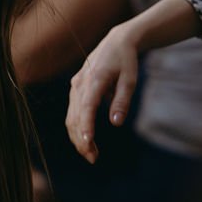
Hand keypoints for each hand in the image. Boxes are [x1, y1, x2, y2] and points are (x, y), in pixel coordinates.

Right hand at [66, 26, 138, 162]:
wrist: (117, 41)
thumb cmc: (126, 61)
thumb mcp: (130, 80)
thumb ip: (122, 102)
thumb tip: (115, 124)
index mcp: (94, 80)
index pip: (86, 108)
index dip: (85, 127)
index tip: (87, 144)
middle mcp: (80, 84)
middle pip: (74, 117)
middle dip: (81, 140)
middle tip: (93, 159)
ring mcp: (75, 86)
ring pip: (71, 116)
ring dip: (78, 137)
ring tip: (91, 154)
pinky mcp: (76, 88)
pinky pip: (73, 111)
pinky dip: (77, 127)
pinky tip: (88, 140)